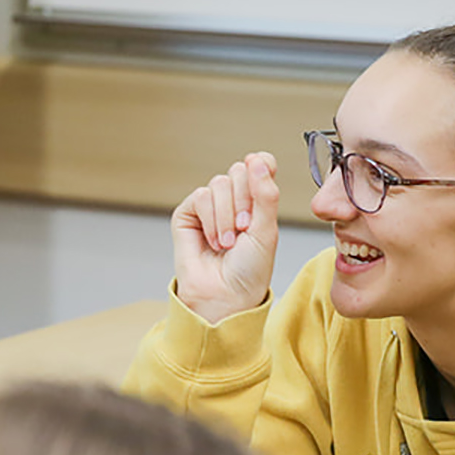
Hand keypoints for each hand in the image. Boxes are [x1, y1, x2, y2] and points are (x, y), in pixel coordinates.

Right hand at [171, 152, 280, 323]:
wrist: (226, 294)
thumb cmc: (250, 269)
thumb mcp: (267, 230)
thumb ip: (265, 194)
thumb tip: (258, 160)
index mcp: (258, 201)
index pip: (261, 164)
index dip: (262, 165)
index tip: (263, 173)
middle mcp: (234, 199)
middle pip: (240, 171)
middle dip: (246, 200)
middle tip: (247, 228)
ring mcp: (211, 206)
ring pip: (220, 183)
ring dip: (228, 216)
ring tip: (230, 242)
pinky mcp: (188, 213)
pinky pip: (201, 197)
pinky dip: (211, 220)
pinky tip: (214, 241)